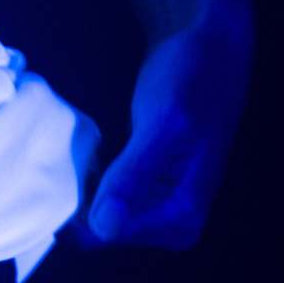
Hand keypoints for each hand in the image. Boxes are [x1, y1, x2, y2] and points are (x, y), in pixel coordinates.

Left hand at [69, 0, 253, 251]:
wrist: (210, 48)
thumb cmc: (193, 79)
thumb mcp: (163, 123)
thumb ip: (135, 174)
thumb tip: (105, 226)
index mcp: (183, 217)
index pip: (106, 234)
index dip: (78, 202)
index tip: (73, 161)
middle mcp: (174, 224)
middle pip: (101, 230)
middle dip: (81, 194)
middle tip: (82, 149)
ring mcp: (161, 208)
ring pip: (98, 213)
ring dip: (83, 184)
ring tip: (90, 148)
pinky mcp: (148, 190)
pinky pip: (103, 198)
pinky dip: (90, 177)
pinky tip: (96, 152)